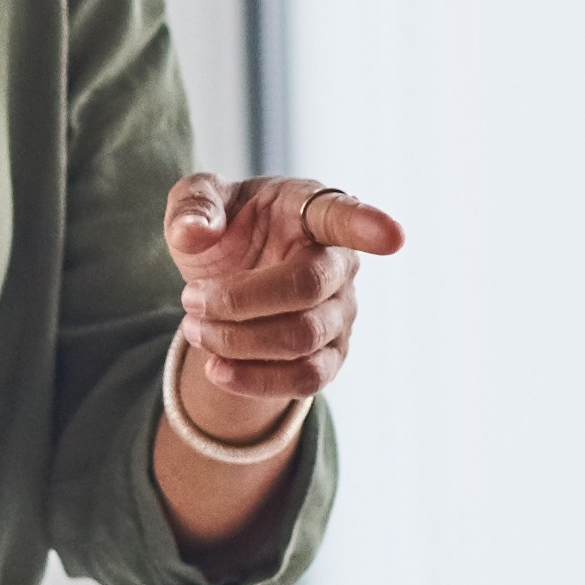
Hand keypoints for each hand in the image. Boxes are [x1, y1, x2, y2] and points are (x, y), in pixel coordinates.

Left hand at [162, 175, 407, 449]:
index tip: (394, 238)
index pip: (344, 215)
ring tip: (195, 330)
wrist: (224, 284)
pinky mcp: (331, 356)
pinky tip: (217, 370)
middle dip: (238, 301)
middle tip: (190, 300)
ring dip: (237, 342)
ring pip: (301, 339)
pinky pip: (305, 380)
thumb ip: (193, 205)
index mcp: (310, 209)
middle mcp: (338, 261)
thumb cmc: (222, 229)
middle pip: (306, 288)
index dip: (369, 226)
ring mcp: (341, 312)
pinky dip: (255, 381)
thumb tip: (193, 234)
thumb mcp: (196, 203)